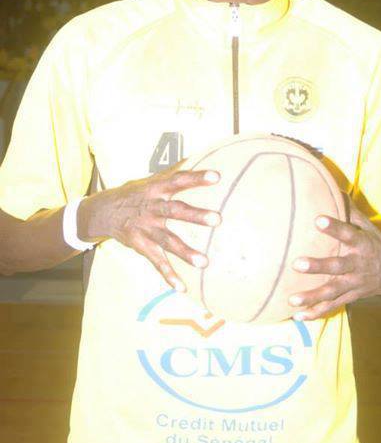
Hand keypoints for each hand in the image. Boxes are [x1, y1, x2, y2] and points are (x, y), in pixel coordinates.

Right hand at [78, 167, 220, 290]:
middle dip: (196, 215)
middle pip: (175, 211)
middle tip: (217, 219)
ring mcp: (145, 228)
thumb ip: (173, 173)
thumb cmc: (134, 193)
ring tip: (204, 262)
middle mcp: (151, 207)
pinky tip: (182, 286)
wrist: (101, 212)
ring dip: (186, 252)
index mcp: (156, 188)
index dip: (196, 177)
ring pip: (167, 241)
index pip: (178, 180)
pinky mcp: (140, 245)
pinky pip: (156, 261)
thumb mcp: (150, 180)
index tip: (217, 176)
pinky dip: (168, 275)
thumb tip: (197, 156)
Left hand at [289, 203, 380, 320]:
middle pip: (337, 267)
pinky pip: (333, 306)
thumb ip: (349, 211)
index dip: (334, 227)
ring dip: (312, 296)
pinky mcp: (351, 296)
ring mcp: (355, 284)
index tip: (318, 219)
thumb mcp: (368, 226)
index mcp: (362, 244)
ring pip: (332, 291)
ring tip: (292, 299)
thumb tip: (332, 187)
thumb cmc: (375, 243)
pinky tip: (298, 316)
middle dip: (317, 266)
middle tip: (297, 263)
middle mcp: (358, 266)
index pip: (348, 234)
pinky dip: (316, 312)